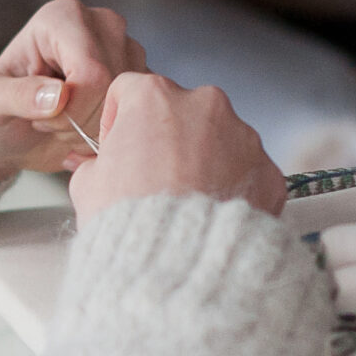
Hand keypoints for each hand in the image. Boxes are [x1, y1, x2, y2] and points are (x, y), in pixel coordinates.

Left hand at [0, 0, 145, 194]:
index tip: (41, 119)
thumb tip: (59, 96)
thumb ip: (16, 96)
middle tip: (52, 125)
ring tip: (66, 127)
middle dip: (83, 122)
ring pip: (131, 102)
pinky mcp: (140, 77)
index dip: (71, 111)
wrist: (11, 135)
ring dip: (97, 130)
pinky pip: (142, 113)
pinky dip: (112, 134)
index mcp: (63, 17)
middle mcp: (102, 24)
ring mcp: (127, 49)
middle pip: (115, 87)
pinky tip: (86, 132)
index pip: (91, 72)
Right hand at [67, 73, 285, 223]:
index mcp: (155, 97)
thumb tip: (99, 168)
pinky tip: (214, 215)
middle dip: (170, 141)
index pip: (132, 91)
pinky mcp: (267, 171)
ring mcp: (243, 136)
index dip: (120, 122)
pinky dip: (234, 188)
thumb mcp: (87, 187)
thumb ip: (94, 164)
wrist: (178, 264)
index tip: (121, 149)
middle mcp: (204, 105)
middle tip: (157, 180)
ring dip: (206, 162)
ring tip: (188, 202)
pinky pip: (247, 172)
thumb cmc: (131, 223)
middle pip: (182, 113)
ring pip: (220, 140)